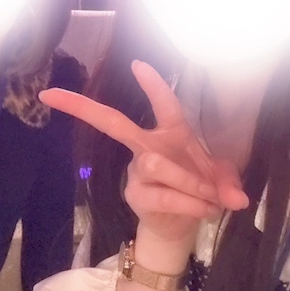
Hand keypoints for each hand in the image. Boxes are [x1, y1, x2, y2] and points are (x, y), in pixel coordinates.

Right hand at [40, 60, 247, 250]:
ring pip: (156, 164)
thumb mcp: (221, 182)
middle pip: (113, 122)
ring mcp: (138, 171)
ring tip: (212, 198)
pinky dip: (191, 203)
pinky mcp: (136, 196)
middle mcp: (148, 147)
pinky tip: (206, 210)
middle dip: (83, 108)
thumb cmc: (198, 189)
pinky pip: (163, 195)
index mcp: (171, 133)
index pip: (164, 103)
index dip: (153, 84)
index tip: (137, 63)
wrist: (182, 226)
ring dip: (190, 181)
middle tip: (50, 94)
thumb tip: (238, 199)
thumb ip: (229, 184)